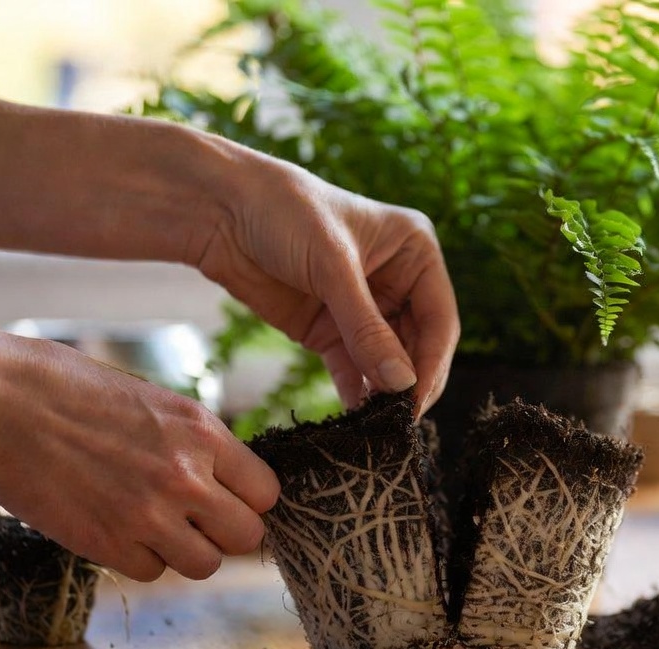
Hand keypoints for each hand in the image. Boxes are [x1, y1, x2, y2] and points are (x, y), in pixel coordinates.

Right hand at [0, 331, 279, 580]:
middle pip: (247, 536)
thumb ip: (192, 441)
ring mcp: (149, 515)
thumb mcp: (152, 400)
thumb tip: (220, 475)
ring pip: (205, 564)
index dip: (248, 499)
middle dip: (224, 531)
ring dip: (185, 551)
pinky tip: (115, 528)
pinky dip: (138, 558)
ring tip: (155, 526)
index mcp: (202, 431)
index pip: (266, 492)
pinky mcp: (107, 544)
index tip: (227, 497)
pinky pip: (152, 572)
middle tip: (195, 518)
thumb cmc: (66, 388)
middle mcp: (187, 476)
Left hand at [192, 145, 459, 414]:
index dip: (431, 364)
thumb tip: (403, 385)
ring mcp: (364, 309)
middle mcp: (398, 281)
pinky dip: (355, 393)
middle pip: (418, 346)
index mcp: (416, 252)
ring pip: (387, 362)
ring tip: (377, 427)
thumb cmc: (285, 213)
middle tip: (399, 423)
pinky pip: (353, 370)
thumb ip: (367, 329)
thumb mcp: (332, 268)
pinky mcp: (329, 330)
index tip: (416, 402)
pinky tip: (355, 418)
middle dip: (409, 383)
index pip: (439, 319)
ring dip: (384, 393)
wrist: (219, 211)